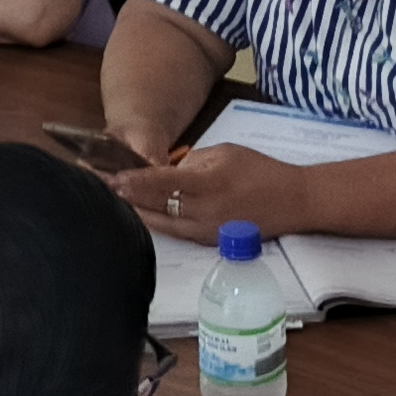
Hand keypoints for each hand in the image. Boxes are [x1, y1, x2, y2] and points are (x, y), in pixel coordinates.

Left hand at [111, 146, 300, 243]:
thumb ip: (193, 161)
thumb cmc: (262, 171)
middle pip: (155, 207)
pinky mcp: (209, 242)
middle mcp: (204, 213)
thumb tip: (167, 171)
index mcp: (209, 186)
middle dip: (126, 197)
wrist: (294, 202)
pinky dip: (155, 221)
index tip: (110, 176)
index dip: (133, 181)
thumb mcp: (226, 153)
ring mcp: (206, 232)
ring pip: (160, 223)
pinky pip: (175, 231)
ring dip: (136, 211)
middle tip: (101, 186)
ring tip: (114, 200)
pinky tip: (140, 213)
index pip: (161, 184)